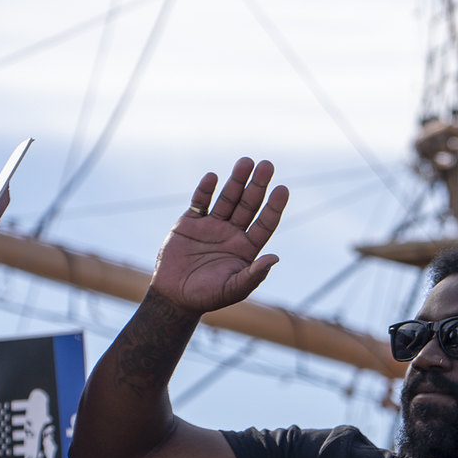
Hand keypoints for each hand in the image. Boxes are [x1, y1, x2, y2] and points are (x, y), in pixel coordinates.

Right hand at [149, 158, 287, 314]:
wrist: (175, 296)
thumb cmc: (207, 296)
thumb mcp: (234, 288)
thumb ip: (254, 274)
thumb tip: (275, 258)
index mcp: (247, 248)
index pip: (265, 223)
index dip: (274, 207)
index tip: (283, 189)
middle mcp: (232, 233)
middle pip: (248, 205)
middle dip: (257, 185)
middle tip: (267, 164)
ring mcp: (211, 226)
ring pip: (227, 199)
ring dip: (236, 181)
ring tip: (246, 161)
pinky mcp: (189, 223)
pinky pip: (199, 203)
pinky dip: (205, 191)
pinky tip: (213, 177)